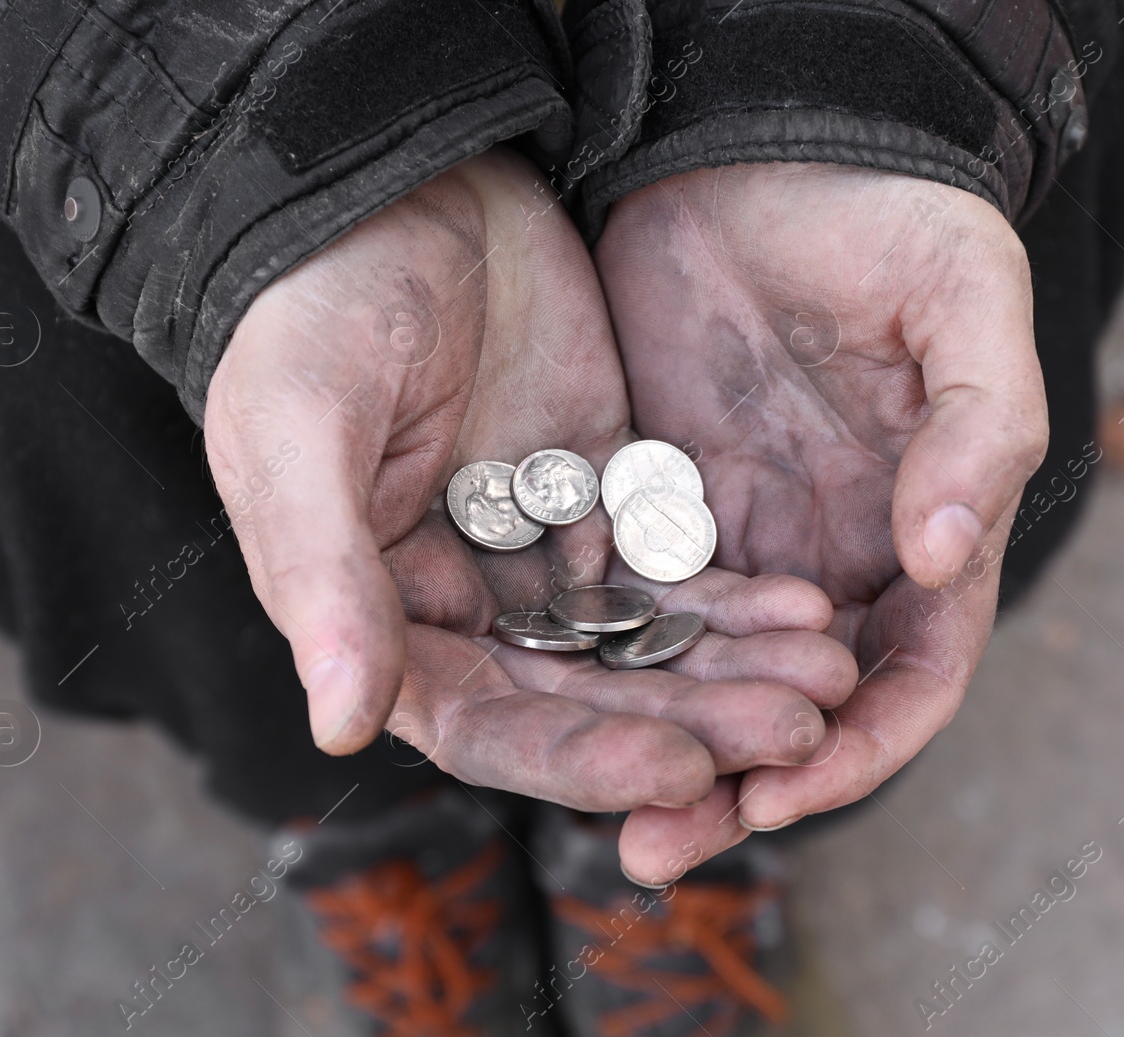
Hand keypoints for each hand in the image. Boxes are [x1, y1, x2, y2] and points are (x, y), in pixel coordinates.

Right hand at [204, 150, 858, 816]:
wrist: (395, 180)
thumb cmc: (313, 306)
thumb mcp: (298, 432)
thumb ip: (324, 578)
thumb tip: (342, 726)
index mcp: (380, 612)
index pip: (486, 722)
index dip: (581, 757)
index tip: (681, 769)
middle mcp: (464, 600)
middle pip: (586, 695)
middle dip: (689, 719)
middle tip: (797, 729)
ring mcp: (539, 547)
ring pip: (643, 639)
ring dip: (731, 667)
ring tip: (825, 676)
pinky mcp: (601, 489)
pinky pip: (673, 560)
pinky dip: (735, 592)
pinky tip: (804, 607)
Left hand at [595, 164, 1048, 881]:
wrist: (769, 142)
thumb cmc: (894, 213)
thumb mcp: (962, 303)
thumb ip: (974, 432)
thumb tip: (935, 560)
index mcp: (933, 528)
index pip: (913, 673)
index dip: (859, 747)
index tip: (784, 793)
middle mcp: (843, 553)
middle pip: (802, 704)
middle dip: (739, 782)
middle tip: (658, 847)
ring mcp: (754, 532)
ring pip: (712, 672)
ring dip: (664, 744)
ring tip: (603, 817)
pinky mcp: (667, 500)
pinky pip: (640, 602)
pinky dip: (611, 662)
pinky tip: (555, 707)